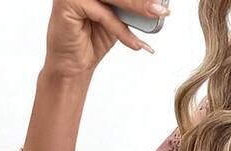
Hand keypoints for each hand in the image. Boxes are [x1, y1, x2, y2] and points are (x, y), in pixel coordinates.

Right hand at [44, 1, 166, 76]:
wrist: (73, 65)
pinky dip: (121, 30)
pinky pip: (104, 14)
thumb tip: (155, 3)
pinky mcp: (68, 2)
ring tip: (156, 15)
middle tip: (162, 8)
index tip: (160, 0)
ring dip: (137, 7)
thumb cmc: (92, 40)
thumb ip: (128, 7)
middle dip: (141, 0)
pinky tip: (134, 43)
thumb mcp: (116, 19)